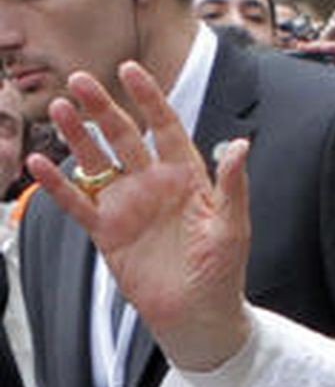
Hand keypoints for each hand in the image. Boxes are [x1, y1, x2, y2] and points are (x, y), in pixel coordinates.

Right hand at [28, 63, 252, 370]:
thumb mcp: (232, 227)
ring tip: (59, 109)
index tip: (131, 70)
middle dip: (103, 109)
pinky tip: (40, 162)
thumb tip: (242, 144)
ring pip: (97, 162)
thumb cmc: (223, 272)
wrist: (199, 316)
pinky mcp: (106, 231)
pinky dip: (57, 184)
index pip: (166, 128)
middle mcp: (154, 184)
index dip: (149, 99)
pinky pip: (77, 202)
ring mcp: (127, 205)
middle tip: (80, 80)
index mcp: (187, 178)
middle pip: (124, 137)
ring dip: (78, 137)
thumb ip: (233, 185)